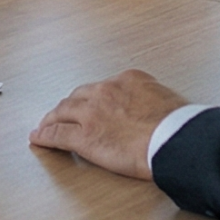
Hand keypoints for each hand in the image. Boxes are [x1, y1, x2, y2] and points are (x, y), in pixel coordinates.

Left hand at [29, 69, 190, 181]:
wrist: (176, 140)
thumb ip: (154, 101)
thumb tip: (157, 112)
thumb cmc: (180, 126)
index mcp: (128, 79)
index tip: (91, 104)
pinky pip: (57, 134)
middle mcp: (106, 91)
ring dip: (52, 118)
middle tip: (63, 113)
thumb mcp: (169, 100)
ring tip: (46, 124)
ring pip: (62, 112)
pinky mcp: (84, 136)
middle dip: (69, 106)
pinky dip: (45, 136)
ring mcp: (92, 113)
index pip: (103, 87)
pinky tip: (39, 138)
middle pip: (78, 96)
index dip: (93, 98)